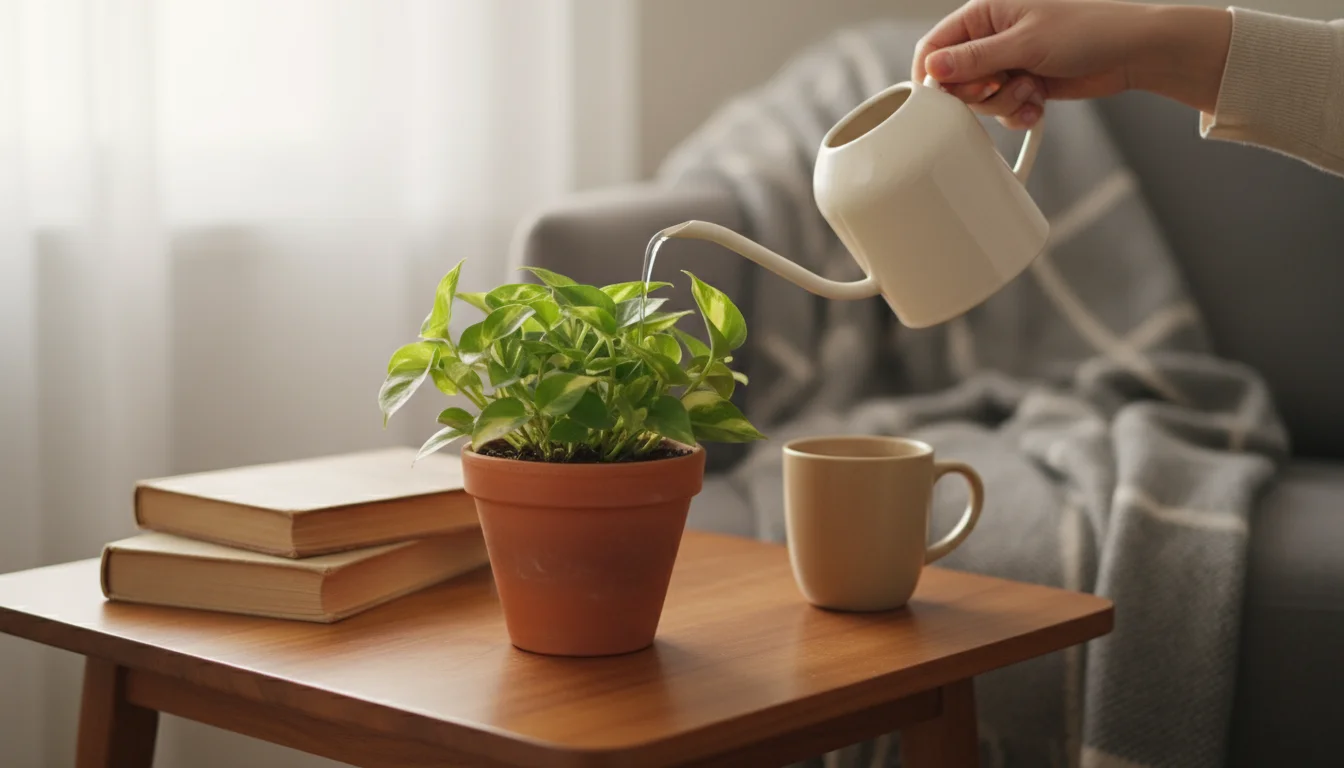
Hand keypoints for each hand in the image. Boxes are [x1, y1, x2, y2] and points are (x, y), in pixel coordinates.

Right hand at [912, 0, 1232, 129]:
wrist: (1132, 52)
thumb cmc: (1088, 31)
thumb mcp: (1025, 44)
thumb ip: (974, 59)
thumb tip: (932, 69)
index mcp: (985, 13)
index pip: (935, 45)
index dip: (934, 75)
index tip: (943, 97)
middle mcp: (993, 36)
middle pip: (955, 79)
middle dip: (979, 93)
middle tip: (1001, 85)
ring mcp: (1008, 62)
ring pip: (980, 99)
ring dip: (1004, 103)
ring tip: (1032, 89)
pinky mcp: (1023, 84)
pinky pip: (1002, 110)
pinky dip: (1018, 112)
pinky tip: (1038, 103)